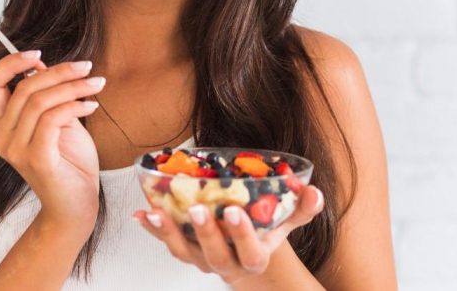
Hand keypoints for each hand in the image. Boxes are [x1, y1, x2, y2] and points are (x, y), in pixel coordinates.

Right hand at [0, 50, 105, 224]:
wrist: (76, 206)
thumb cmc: (70, 163)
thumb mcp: (60, 122)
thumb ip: (50, 98)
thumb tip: (45, 67)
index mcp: (4, 125)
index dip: (11, 63)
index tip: (39, 54)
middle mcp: (3, 137)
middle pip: (23, 88)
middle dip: (58, 71)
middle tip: (87, 66)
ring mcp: (16, 150)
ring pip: (39, 101)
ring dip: (73, 86)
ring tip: (97, 83)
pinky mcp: (36, 159)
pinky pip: (52, 119)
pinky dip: (74, 105)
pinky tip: (92, 105)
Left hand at [134, 185, 324, 282]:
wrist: (248, 259)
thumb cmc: (266, 234)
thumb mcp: (287, 222)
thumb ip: (302, 208)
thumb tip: (314, 192)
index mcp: (256, 257)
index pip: (251, 252)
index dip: (242, 234)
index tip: (233, 211)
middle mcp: (228, 263)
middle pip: (216, 255)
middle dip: (206, 233)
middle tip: (198, 209)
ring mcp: (204, 260)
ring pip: (185, 253)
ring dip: (168, 233)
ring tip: (156, 212)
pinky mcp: (187, 251)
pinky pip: (168, 243)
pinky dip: (153, 228)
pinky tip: (141, 213)